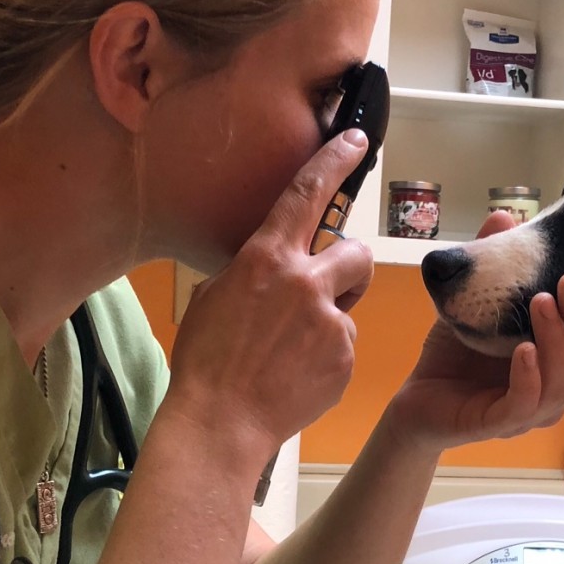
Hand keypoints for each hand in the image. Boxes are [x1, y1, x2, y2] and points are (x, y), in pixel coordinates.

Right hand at [166, 131, 374, 453]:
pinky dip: (327, 357)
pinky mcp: (345, 358)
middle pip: (358, 254)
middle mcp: (305, 283)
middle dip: (348, 269)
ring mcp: (330, 322)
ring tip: (294, 348)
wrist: (221, 421)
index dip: (334, 162)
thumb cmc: (206, 362)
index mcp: (267, 259)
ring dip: (333, 316)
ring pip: (350, 305)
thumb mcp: (216, 297)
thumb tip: (275, 264)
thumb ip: (255, 271)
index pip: (307, 194)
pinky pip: (345, 346)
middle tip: (324, 293)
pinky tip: (295, 375)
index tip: (355, 141)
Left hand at [389, 267, 563, 453]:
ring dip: (558, 339)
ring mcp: (527, 413)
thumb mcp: (476, 305)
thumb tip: (504, 216)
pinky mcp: (496, 423)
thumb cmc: (455, 358)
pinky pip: (524, 402)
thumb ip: (495, 266)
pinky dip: (529, 374)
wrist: (415, 399)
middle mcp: (552, 396)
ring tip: (542, 303)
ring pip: (563, 382)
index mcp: (559, 372)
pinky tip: (524, 350)